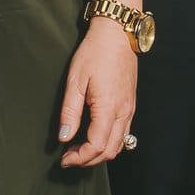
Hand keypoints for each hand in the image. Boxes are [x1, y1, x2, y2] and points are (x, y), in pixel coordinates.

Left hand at [54, 17, 138, 167]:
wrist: (117, 34)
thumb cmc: (94, 53)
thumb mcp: (75, 81)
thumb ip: (70, 112)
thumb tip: (64, 137)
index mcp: (109, 107)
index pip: (96, 145)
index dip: (80, 157)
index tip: (64, 159)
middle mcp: (124, 111)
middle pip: (110, 150)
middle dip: (89, 160)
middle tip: (69, 158)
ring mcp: (130, 108)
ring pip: (119, 145)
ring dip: (99, 153)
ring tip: (79, 149)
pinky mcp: (131, 104)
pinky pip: (124, 133)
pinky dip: (109, 143)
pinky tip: (94, 137)